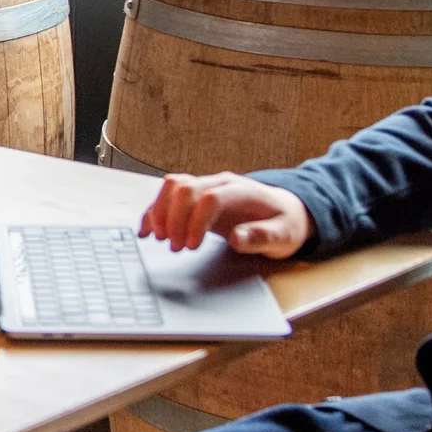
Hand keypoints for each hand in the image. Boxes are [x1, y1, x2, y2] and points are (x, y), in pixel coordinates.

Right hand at [139, 172, 310, 257]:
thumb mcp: (284, 235)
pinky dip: (154, 212)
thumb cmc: (284, 223)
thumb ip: (263, 236)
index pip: (209, 198)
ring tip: (160, 239)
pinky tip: (147, 230)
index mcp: (241, 191)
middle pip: (185, 188)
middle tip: (175, 247)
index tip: (192, 246)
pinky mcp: (196, 197)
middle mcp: (220, 184)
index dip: (195, 222)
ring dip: (160, 212)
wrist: (284, 210)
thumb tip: (237, 237)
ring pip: (172, 186)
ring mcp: (206, 187)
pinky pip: (168, 195)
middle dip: (173, 219)